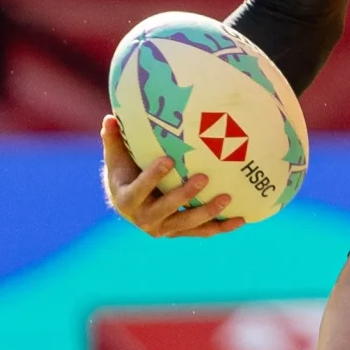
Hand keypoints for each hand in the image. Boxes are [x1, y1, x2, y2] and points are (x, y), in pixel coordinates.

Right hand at [99, 115, 242, 237]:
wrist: (128, 203)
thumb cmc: (124, 173)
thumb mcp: (116, 157)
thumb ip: (113, 139)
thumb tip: (109, 118)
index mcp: (127, 200)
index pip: (140, 189)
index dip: (153, 177)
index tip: (168, 160)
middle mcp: (145, 219)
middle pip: (167, 210)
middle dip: (185, 195)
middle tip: (204, 178)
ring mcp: (164, 229)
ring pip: (188, 223)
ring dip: (208, 213)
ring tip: (227, 197)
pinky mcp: (180, 232)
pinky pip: (202, 231)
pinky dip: (221, 226)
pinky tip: (240, 219)